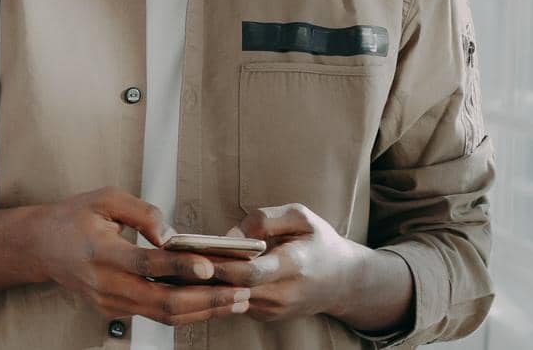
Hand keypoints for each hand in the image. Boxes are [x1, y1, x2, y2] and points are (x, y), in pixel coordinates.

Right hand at [21, 187, 251, 326]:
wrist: (41, 246)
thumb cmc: (74, 217)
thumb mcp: (104, 199)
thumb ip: (142, 213)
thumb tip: (172, 235)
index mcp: (100, 252)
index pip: (147, 264)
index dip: (181, 268)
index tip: (211, 267)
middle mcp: (105, 283)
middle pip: (162, 301)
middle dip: (206, 300)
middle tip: (239, 292)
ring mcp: (110, 301)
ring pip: (163, 315)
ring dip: (203, 311)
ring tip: (235, 302)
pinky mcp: (114, 310)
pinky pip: (155, 315)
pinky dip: (187, 311)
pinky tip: (210, 303)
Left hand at [211, 204, 367, 321]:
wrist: (343, 280)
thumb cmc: (319, 242)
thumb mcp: (299, 217)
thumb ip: (263, 219)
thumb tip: (229, 236)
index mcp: (293, 265)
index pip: (249, 273)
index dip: (221, 263)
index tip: (199, 250)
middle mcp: (284, 293)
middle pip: (234, 287)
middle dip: (209, 271)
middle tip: (189, 252)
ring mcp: (275, 309)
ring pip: (230, 296)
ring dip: (214, 279)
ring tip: (199, 258)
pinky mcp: (267, 315)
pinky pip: (235, 300)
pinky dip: (224, 286)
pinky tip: (219, 269)